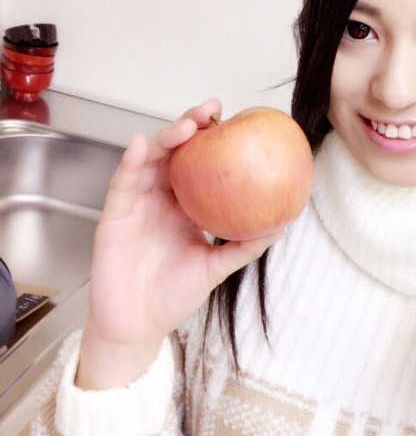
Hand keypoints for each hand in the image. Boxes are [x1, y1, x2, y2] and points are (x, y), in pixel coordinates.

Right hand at [78, 99, 283, 388]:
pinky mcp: (113, 215)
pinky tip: (138, 146)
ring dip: (164, 138)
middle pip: (174, 152)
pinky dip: (129, 161)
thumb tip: (282, 224)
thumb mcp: (217, 268)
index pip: (200, 165)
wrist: (138, 325)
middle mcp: (161, 198)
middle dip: (191, 125)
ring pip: (148, 159)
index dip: (214, 140)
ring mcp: (137, 203)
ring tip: (186, 127)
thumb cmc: (173, 296)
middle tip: (212, 110)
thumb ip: (245, 246)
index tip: (236, 121)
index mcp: (185, 206)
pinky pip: (122, 183)